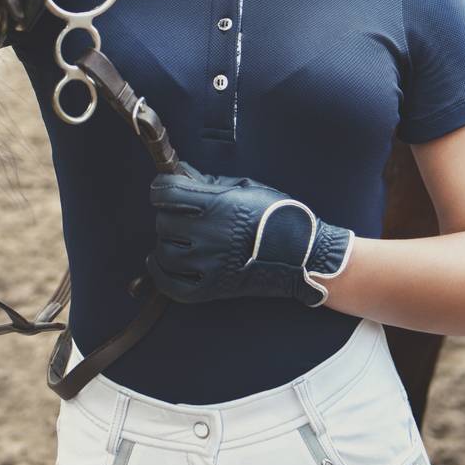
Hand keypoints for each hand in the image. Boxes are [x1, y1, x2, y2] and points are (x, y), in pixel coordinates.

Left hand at [146, 164, 354, 306]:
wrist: (304, 255)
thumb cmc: (279, 216)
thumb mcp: (247, 187)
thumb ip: (212, 183)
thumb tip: (183, 175)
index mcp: (218, 205)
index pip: (167, 192)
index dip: (160, 187)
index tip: (162, 187)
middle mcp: (209, 234)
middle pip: (163, 222)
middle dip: (168, 214)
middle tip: (180, 214)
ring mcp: (209, 264)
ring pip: (164, 252)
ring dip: (166, 242)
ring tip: (177, 238)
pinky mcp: (212, 289)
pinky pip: (172, 286)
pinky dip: (161, 273)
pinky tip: (161, 261)